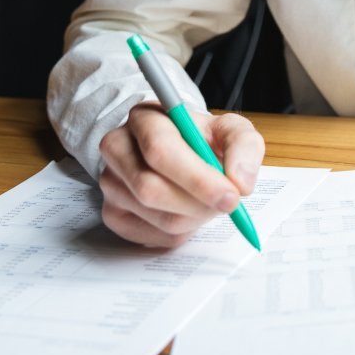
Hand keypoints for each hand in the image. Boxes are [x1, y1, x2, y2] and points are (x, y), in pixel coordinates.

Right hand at [97, 103, 265, 246]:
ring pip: (156, 216)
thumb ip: (243, 147)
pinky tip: (188, 211)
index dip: (197, 178)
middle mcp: (118, 147)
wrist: (182, 152)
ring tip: (207, 200)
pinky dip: (181, 232)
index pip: (160, 150)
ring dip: (194, 217)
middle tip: (228, 203)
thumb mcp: (230, 129)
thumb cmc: (202, 139)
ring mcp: (111, 182)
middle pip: (150, 188)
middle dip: (198, 202)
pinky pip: (152, 236)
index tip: (231, 195)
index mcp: (145, 118)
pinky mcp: (112, 213)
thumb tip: (240, 182)